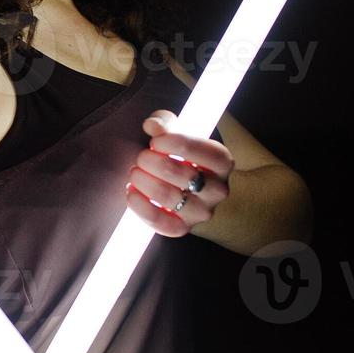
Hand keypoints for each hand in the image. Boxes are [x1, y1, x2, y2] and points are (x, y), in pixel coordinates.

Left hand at [125, 109, 232, 236]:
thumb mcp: (178, 134)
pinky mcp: (182, 228)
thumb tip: (152, 125)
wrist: (191, 191)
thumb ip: (165, 124)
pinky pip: (161, 223)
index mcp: (222, 162)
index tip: (154, 141)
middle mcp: (217, 189)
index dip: (173, 142)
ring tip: (135, 172)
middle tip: (141, 157)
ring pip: (169, 197)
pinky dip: (140, 207)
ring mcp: (201, 212)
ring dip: (143, 181)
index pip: (203, 151)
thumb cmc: (182, 156)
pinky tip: (131, 192)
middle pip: (182, 174)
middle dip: (152, 161)